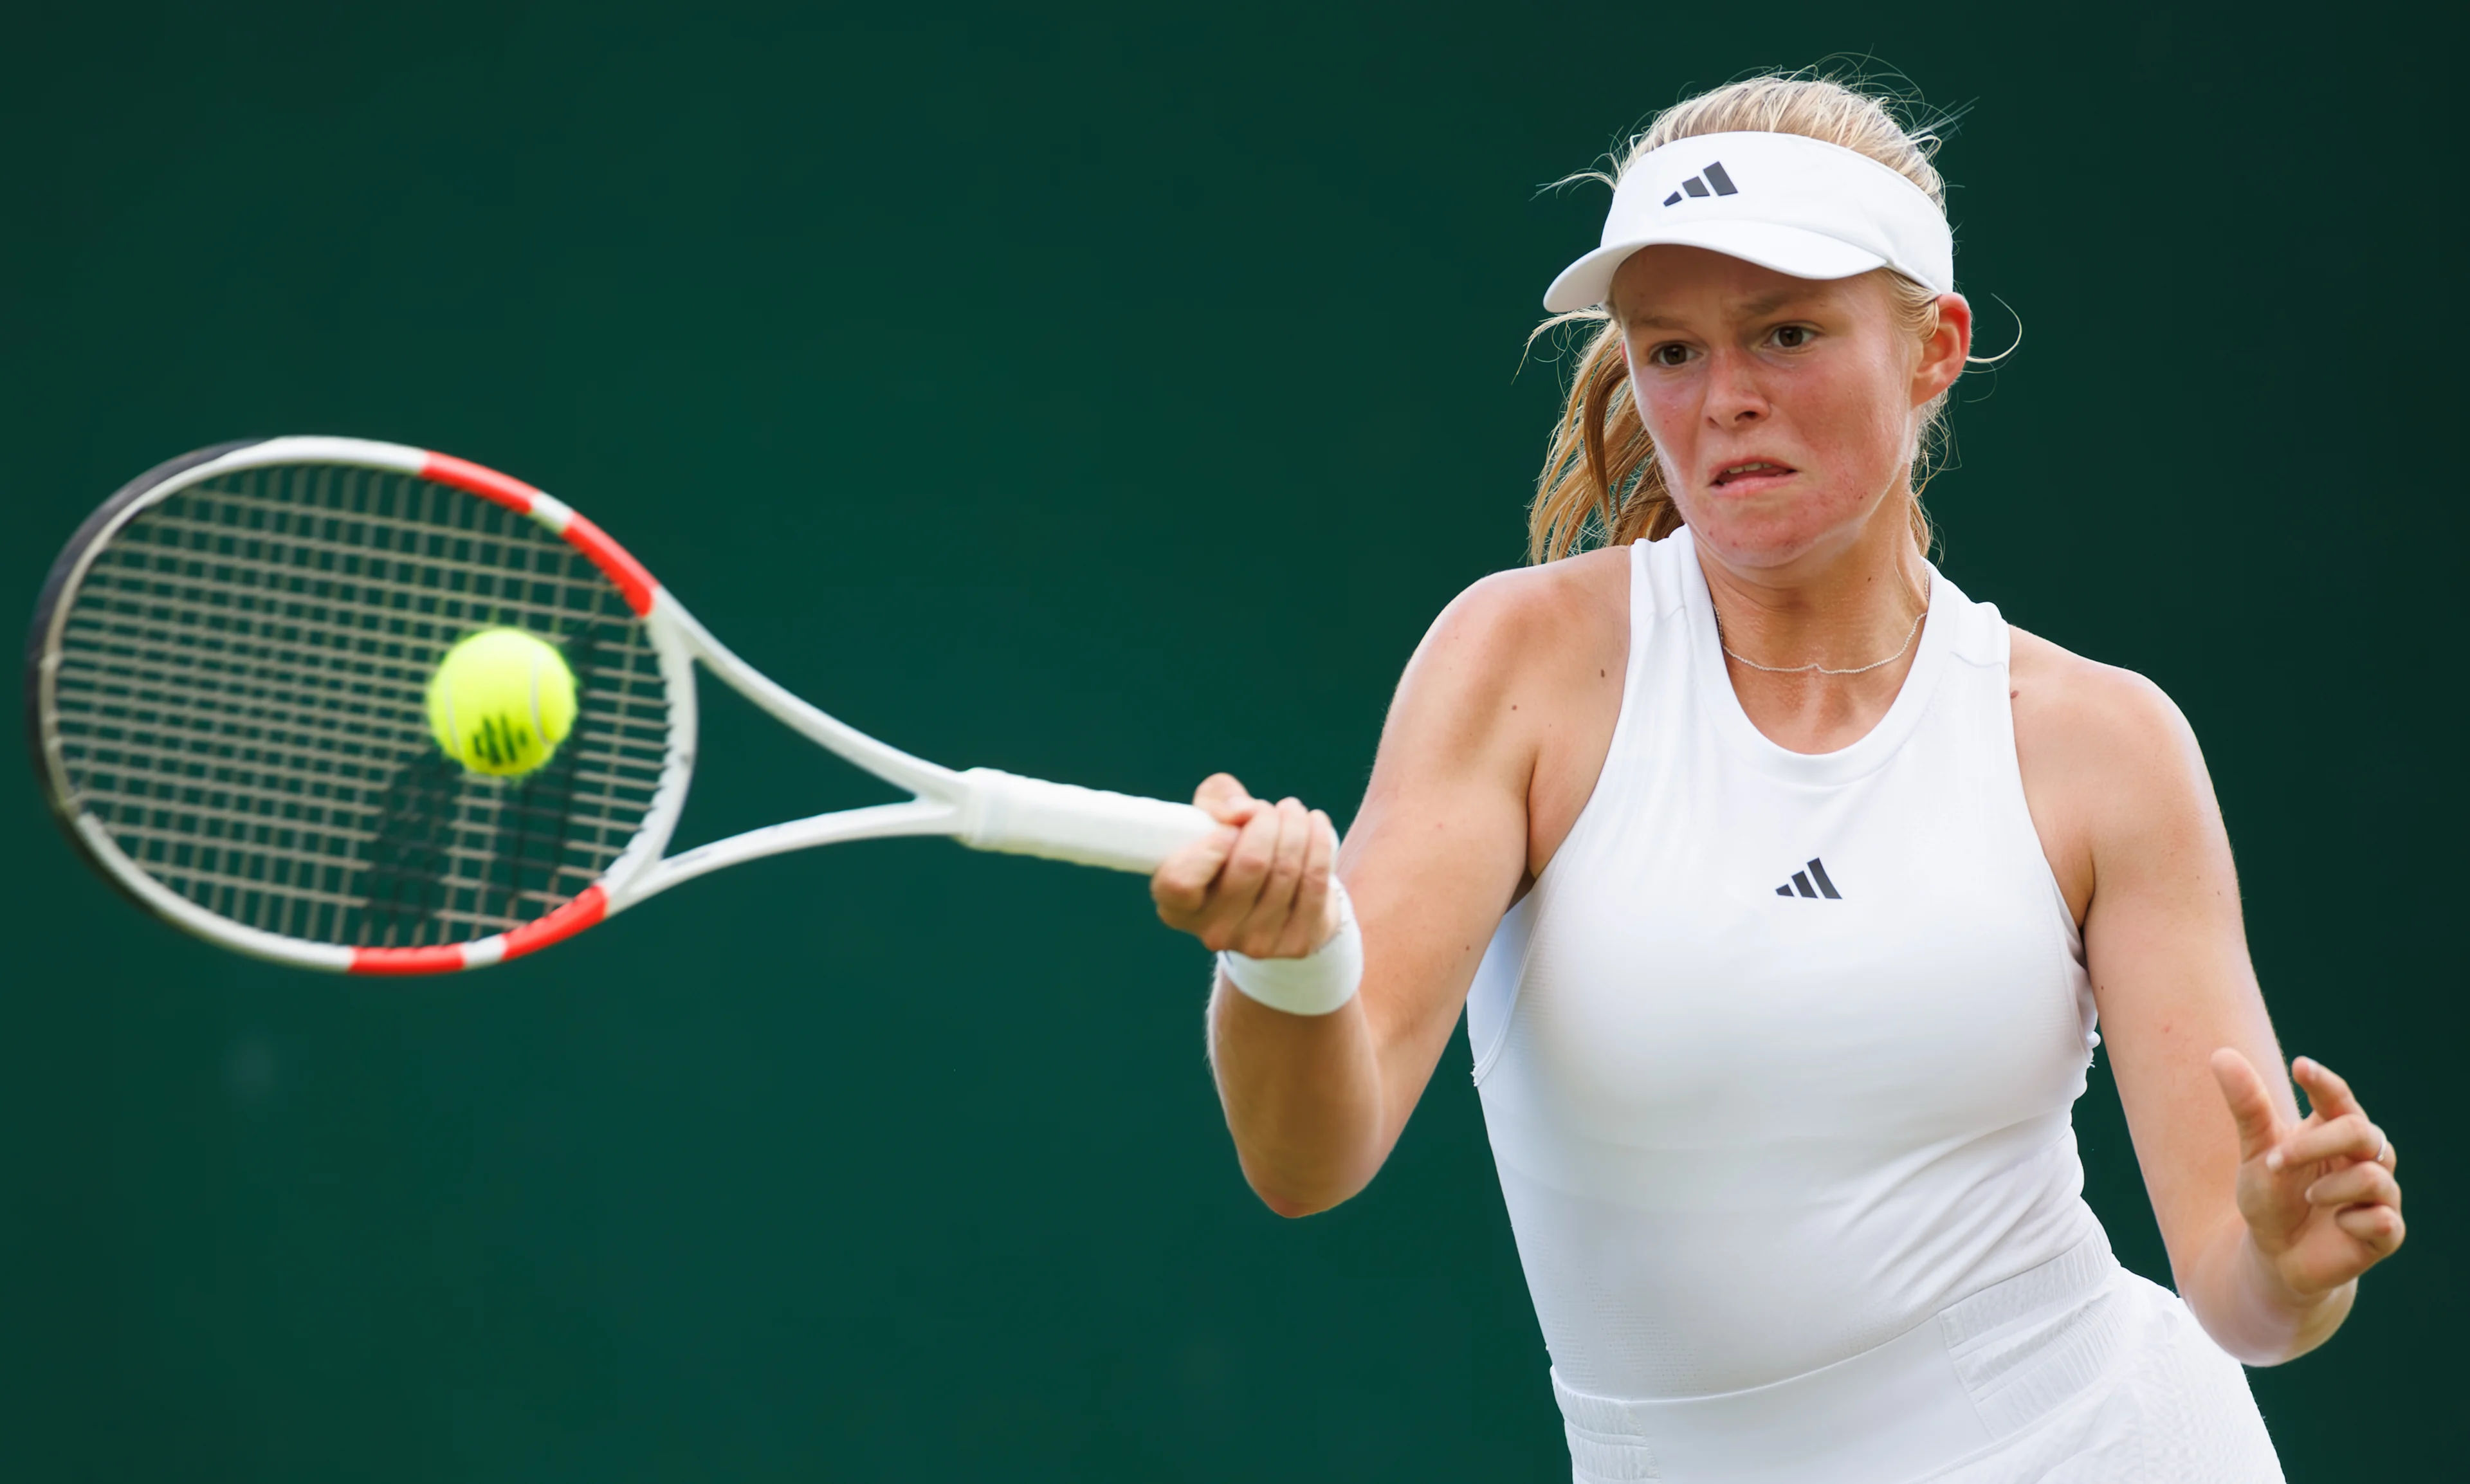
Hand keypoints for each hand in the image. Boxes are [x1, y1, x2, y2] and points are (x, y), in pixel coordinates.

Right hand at [1150, 773, 1340, 959]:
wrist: (1272, 904)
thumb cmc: (1230, 854)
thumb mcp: (1209, 822)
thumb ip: (1214, 802)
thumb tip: (1243, 811)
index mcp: (1177, 907)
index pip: (1182, 881)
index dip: (1210, 846)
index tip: (1228, 828)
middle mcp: (1213, 933)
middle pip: (1251, 863)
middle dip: (1266, 820)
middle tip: (1268, 809)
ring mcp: (1256, 943)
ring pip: (1287, 868)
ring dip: (1296, 825)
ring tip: (1292, 811)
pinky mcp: (1297, 943)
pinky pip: (1316, 881)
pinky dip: (1319, 841)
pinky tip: (1315, 824)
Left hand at [2211, 1050, 2403, 1299]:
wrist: (2275, 1255)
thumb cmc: (2270, 1196)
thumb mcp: (2256, 1152)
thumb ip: (2246, 1107)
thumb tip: (2221, 1054)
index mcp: (2335, 1131)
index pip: (2338, 1098)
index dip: (2323, 1082)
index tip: (2300, 1067)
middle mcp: (2365, 1157)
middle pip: (2359, 1131)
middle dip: (2316, 1143)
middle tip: (2275, 1159)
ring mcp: (2380, 1195)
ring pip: (2374, 1176)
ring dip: (2331, 1187)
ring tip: (2307, 1197)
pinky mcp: (2386, 1233)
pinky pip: (2384, 1220)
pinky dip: (2353, 1221)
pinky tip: (2336, 1224)